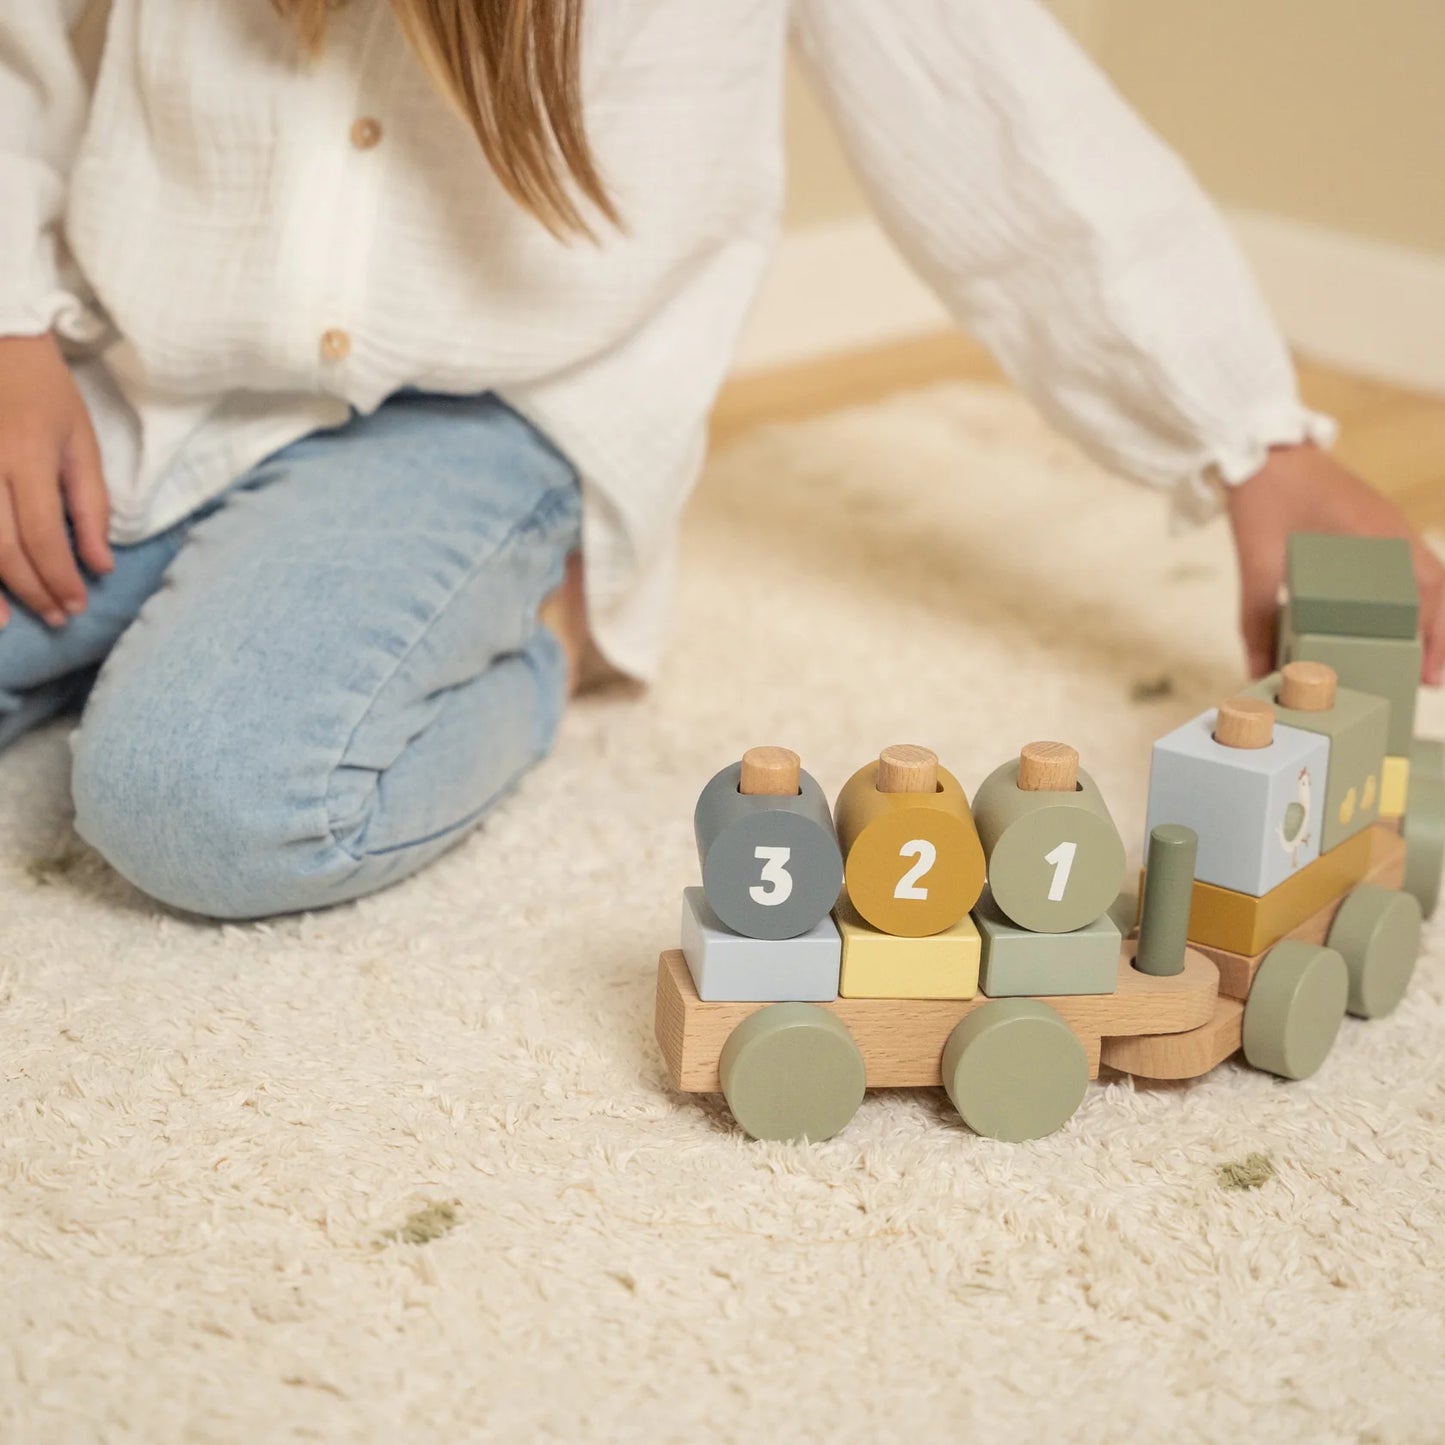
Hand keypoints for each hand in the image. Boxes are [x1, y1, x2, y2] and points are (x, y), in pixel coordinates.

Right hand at [0, 332, 112, 628]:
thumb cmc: (43, 392)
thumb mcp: (81, 441)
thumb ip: (91, 505)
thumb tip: (100, 565)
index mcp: (26, 456)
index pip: (42, 534)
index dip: (59, 577)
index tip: (77, 605)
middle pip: (1, 546)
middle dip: (30, 589)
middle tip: (55, 617)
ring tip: (8, 621)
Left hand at [1225, 443, 1444, 685]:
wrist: (1261, 448)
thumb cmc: (1263, 500)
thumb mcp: (1257, 566)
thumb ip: (1256, 621)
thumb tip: (1257, 672)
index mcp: (1375, 537)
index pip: (1424, 594)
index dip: (1431, 638)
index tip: (1429, 677)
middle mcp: (1392, 530)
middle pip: (1435, 588)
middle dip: (1436, 634)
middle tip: (1428, 678)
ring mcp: (1388, 523)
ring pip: (1426, 575)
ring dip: (1428, 614)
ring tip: (1420, 655)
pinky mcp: (1375, 520)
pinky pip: (1408, 562)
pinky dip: (1412, 592)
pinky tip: (1400, 616)